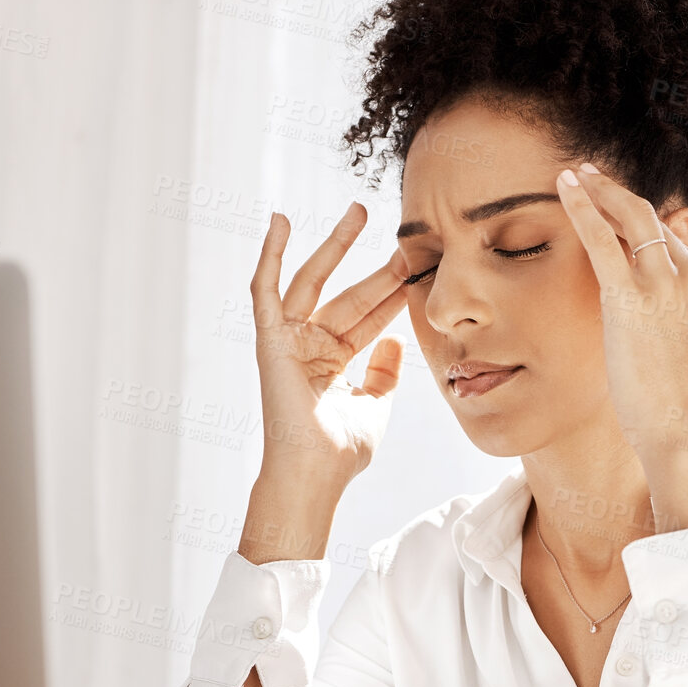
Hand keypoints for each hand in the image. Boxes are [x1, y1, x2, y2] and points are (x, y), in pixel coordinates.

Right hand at [249, 202, 411, 491]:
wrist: (316, 476)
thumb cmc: (341, 452)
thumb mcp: (374, 406)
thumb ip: (384, 373)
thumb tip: (395, 341)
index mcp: (332, 361)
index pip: (368, 317)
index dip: (393, 295)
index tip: (421, 271)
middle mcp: (309, 345)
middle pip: (349, 296)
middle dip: (379, 271)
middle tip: (405, 242)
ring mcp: (288, 340)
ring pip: (314, 283)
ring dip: (336, 247)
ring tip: (358, 210)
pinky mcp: (270, 339)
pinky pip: (266, 290)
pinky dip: (270, 256)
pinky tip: (279, 221)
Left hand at [554, 163, 687, 464]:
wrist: (686, 435)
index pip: (674, 242)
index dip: (642, 227)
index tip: (618, 211)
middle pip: (652, 221)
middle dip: (617, 195)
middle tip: (590, 177)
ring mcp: (665, 283)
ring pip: (630, 218)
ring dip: (599, 191)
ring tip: (574, 175)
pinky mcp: (630, 296)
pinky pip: (602, 238)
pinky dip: (582, 206)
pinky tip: (564, 186)